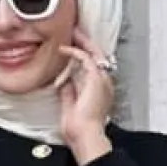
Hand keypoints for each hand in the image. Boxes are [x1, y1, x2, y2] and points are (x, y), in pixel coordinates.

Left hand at [58, 26, 114, 165]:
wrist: (84, 134)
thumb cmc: (79, 126)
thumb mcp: (70, 104)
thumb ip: (69, 91)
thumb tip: (63, 81)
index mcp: (98, 88)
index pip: (93, 65)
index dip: (83, 53)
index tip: (72, 46)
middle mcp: (103, 81)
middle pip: (97, 54)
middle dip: (86, 42)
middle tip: (75, 30)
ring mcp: (102, 79)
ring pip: (94, 52)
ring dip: (82, 41)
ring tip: (72, 32)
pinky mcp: (96, 79)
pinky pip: (86, 58)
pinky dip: (74, 51)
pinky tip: (63, 49)